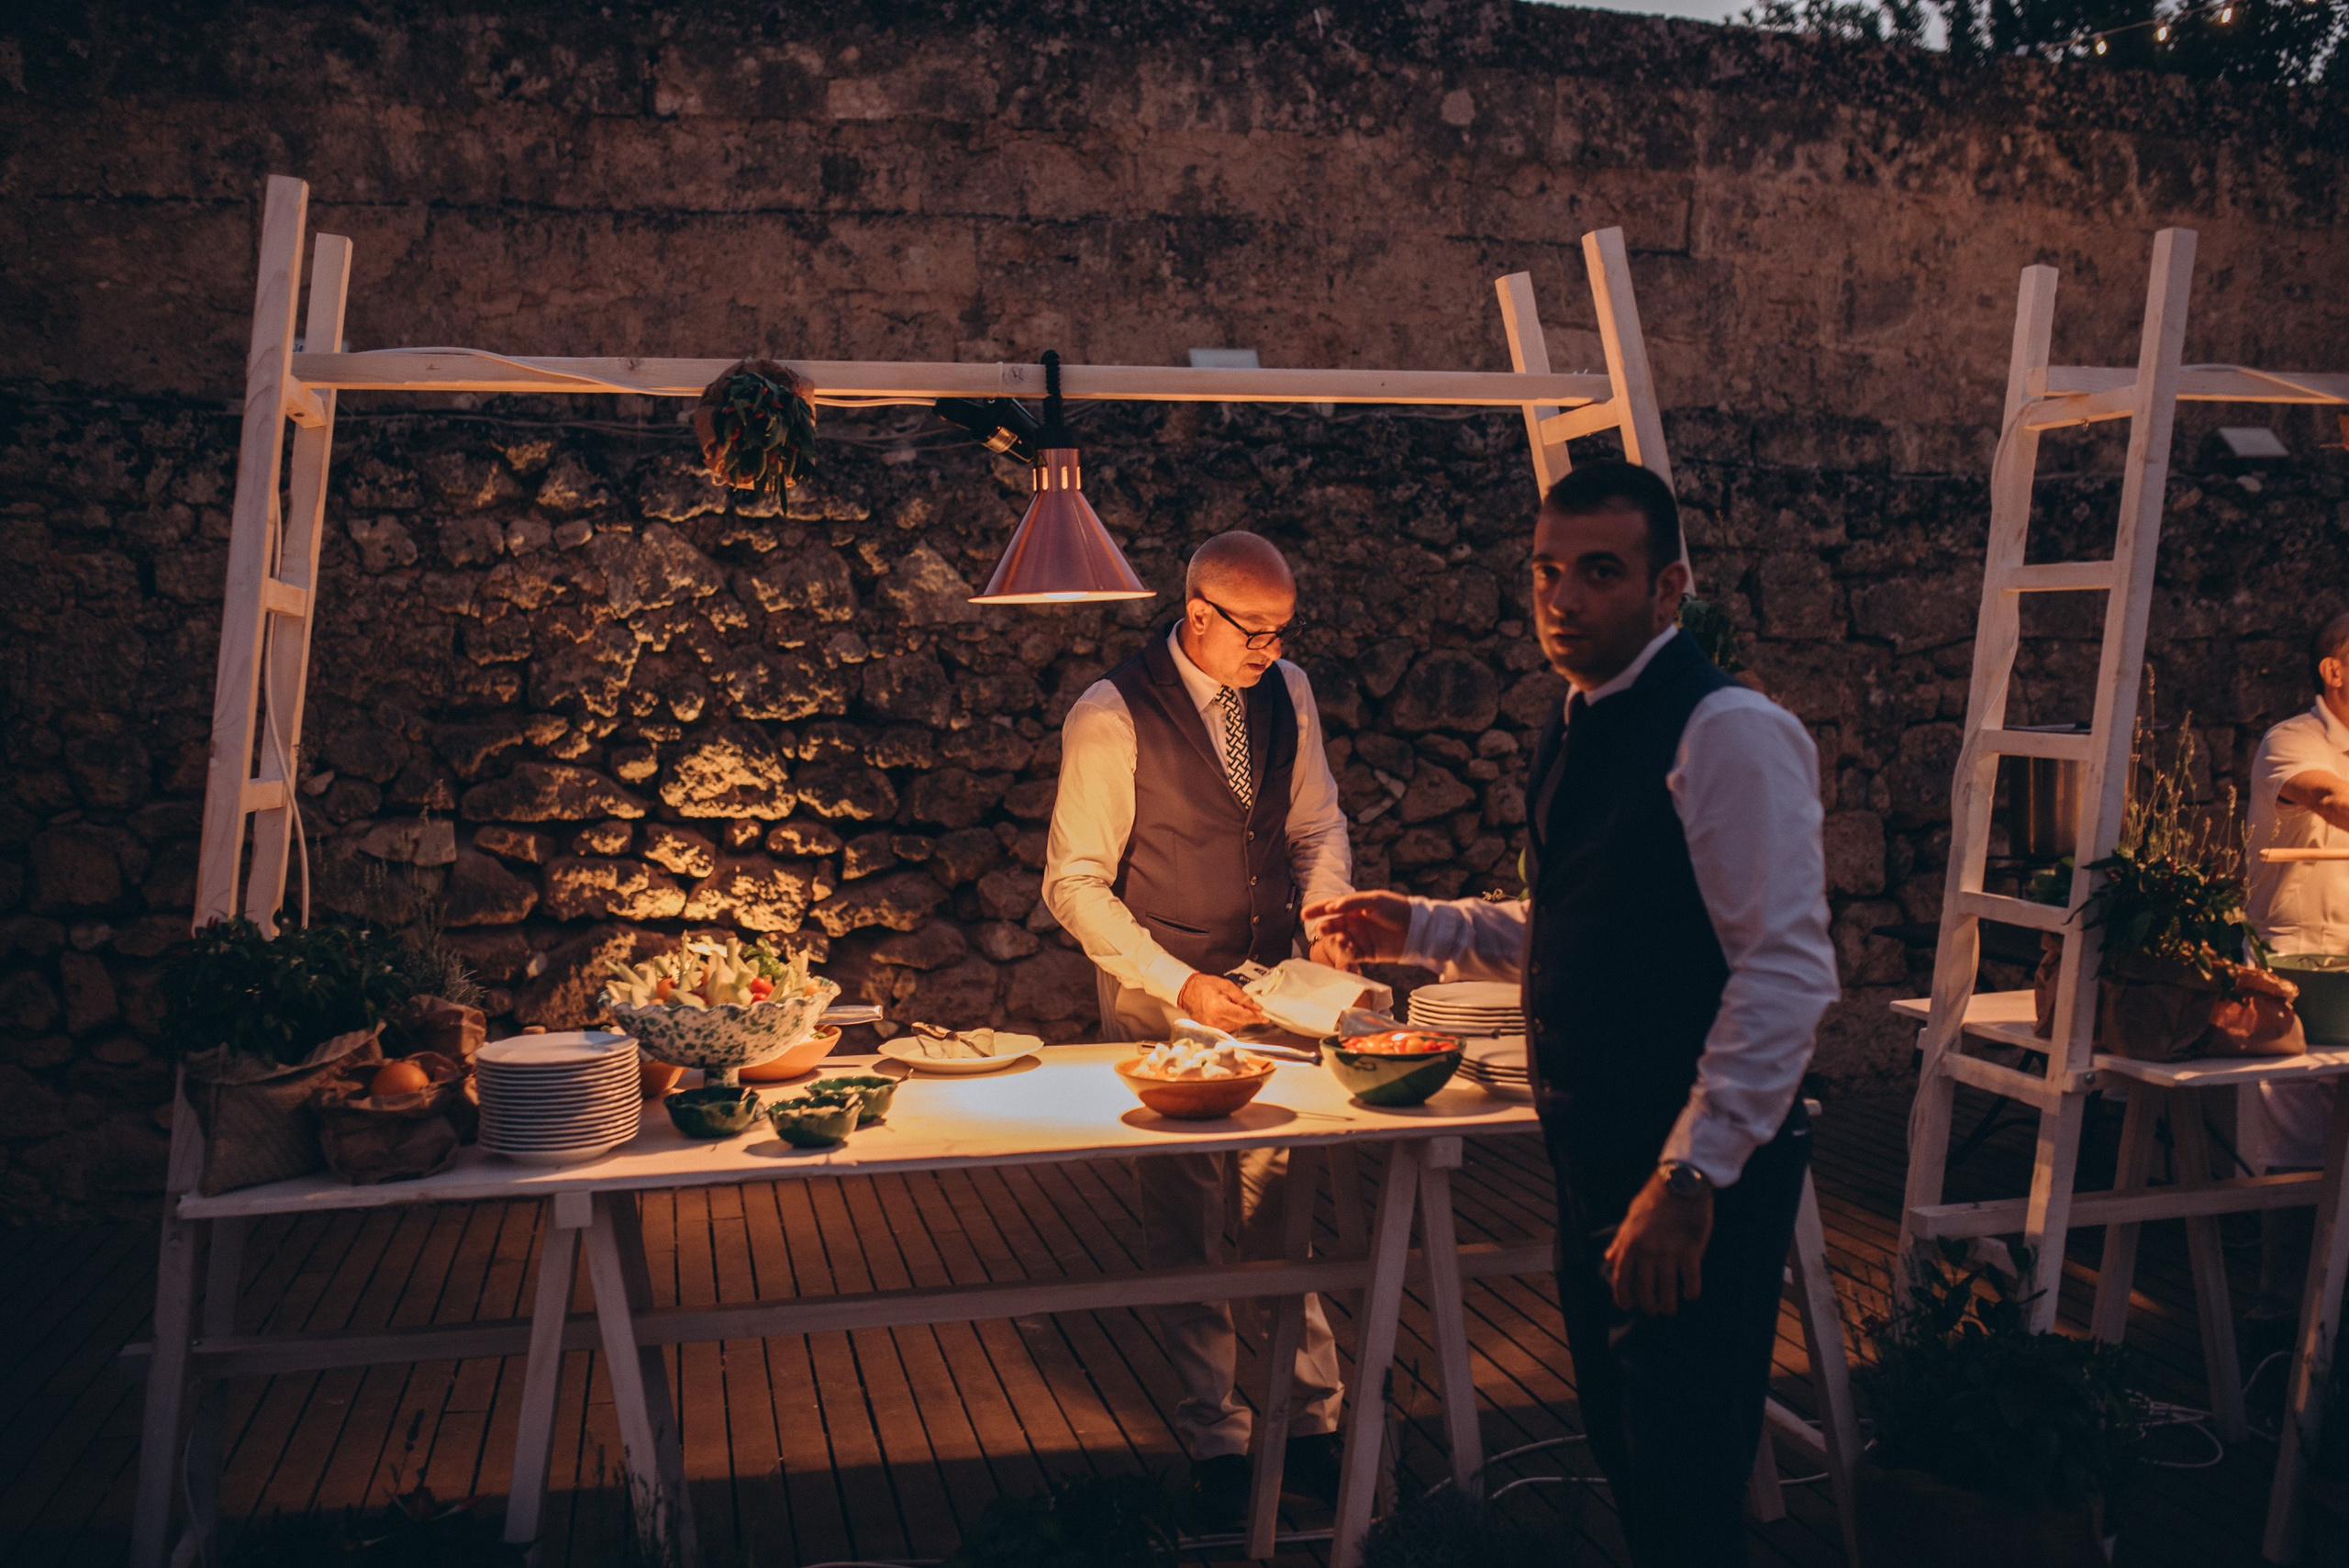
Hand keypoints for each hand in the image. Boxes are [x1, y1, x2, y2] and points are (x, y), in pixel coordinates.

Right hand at [1178, 973, 1265, 1031]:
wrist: (1187, 990)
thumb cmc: (1205, 985)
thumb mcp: (1226, 985)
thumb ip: (1242, 997)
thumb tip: (1256, 1007)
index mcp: (1219, 1008)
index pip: (1243, 1016)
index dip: (1256, 1017)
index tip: (1265, 1018)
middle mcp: (1215, 1021)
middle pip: (1240, 1023)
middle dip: (1248, 1016)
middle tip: (1252, 1008)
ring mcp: (1211, 1027)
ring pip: (1234, 1027)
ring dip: (1239, 1019)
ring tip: (1234, 1007)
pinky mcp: (1209, 1029)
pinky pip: (1227, 1028)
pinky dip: (1232, 1022)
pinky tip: (1229, 1013)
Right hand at [1300, 890, 1413, 965]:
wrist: (1417, 929)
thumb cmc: (1397, 910)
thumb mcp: (1375, 900)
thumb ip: (1352, 902)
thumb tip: (1331, 907)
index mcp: (1356, 907)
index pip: (1332, 907)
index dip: (1317, 910)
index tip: (1304, 914)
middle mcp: (1355, 922)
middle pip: (1332, 924)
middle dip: (1325, 927)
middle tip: (1321, 929)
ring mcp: (1360, 937)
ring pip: (1339, 940)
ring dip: (1336, 940)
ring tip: (1342, 938)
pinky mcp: (1367, 952)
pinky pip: (1350, 954)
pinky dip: (1346, 952)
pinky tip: (1349, 948)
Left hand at [1602, 1169, 1713, 1315]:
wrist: (1681, 1182)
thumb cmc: (1654, 1199)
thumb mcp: (1630, 1217)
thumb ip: (1620, 1241)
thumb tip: (1608, 1258)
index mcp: (1631, 1243)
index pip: (1622, 1279)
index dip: (1623, 1296)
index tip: (1627, 1306)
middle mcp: (1648, 1252)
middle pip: (1645, 1291)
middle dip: (1648, 1305)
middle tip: (1652, 1310)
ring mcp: (1670, 1253)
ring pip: (1668, 1291)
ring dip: (1668, 1305)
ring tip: (1669, 1309)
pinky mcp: (1692, 1251)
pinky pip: (1691, 1281)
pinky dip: (1690, 1292)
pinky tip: (1689, 1294)